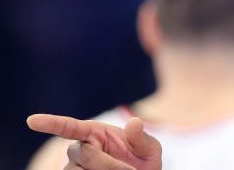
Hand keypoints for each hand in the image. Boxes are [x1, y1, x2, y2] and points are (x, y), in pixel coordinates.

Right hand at [27, 114, 161, 169]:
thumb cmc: (143, 162)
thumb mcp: (149, 150)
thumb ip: (141, 138)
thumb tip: (135, 122)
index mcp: (95, 133)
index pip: (69, 127)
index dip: (51, 123)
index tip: (32, 120)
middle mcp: (80, 150)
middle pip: (82, 155)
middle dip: (108, 164)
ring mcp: (75, 168)